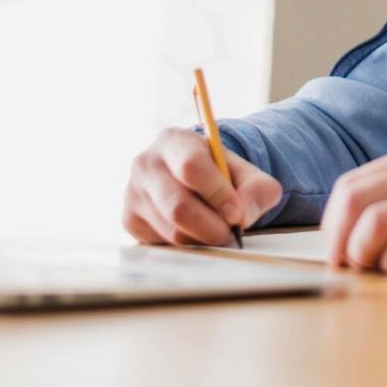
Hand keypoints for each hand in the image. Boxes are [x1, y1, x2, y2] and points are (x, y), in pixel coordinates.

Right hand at [122, 127, 282, 245]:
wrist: (192, 180)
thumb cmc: (221, 174)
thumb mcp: (247, 172)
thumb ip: (257, 189)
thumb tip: (243, 215)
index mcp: (174, 140)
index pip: (192, 168)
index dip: (218, 194)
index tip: (237, 213)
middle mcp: (145, 163)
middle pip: (178, 206)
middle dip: (212, 227)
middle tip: (232, 234)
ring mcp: (132, 193)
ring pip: (172, 231)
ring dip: (203, 239)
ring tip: (219, 232)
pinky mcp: (129, 220)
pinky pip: (163, 244)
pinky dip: (187, 246)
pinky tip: (197, 233)